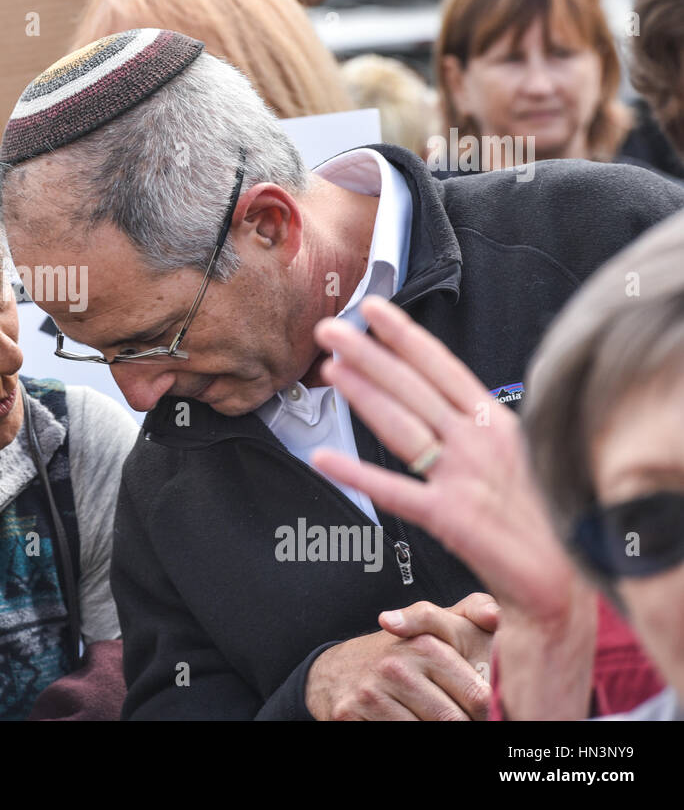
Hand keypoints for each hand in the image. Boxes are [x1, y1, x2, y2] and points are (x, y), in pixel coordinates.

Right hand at [305, 593, 494, 719]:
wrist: (335, 672)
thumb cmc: (396, 654)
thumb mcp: (433, 626)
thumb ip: (470, 612)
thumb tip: (492, 617)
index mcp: (424, 644)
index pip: (478, 697)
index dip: (485, 712)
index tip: (479, 712)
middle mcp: (396, 666)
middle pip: (454, 720)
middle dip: (462, 725)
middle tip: (456, 719)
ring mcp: (372, 692)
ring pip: (428, 732)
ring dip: (434, 733)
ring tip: (429, 718)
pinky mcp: (352, 714)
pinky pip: (399, 737)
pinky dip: (410, 734)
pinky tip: (406, 720)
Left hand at [310, 297, 577, 621]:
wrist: (568, 580)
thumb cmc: (545, 521)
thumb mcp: (520, 458)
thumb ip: (482, 431)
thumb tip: (448, 405)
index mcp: (498, 424)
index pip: (442, 367)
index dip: (405, 336)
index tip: (375, 310)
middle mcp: (479, 442)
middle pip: (413, 387)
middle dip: (368, 353)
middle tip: (330, 329)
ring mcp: (464, 477)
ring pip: (400, 424)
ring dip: (361, 394)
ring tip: (327, 368)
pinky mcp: (450, 517)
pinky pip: (393, 491)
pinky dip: (355, 474)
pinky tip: (323, 458)